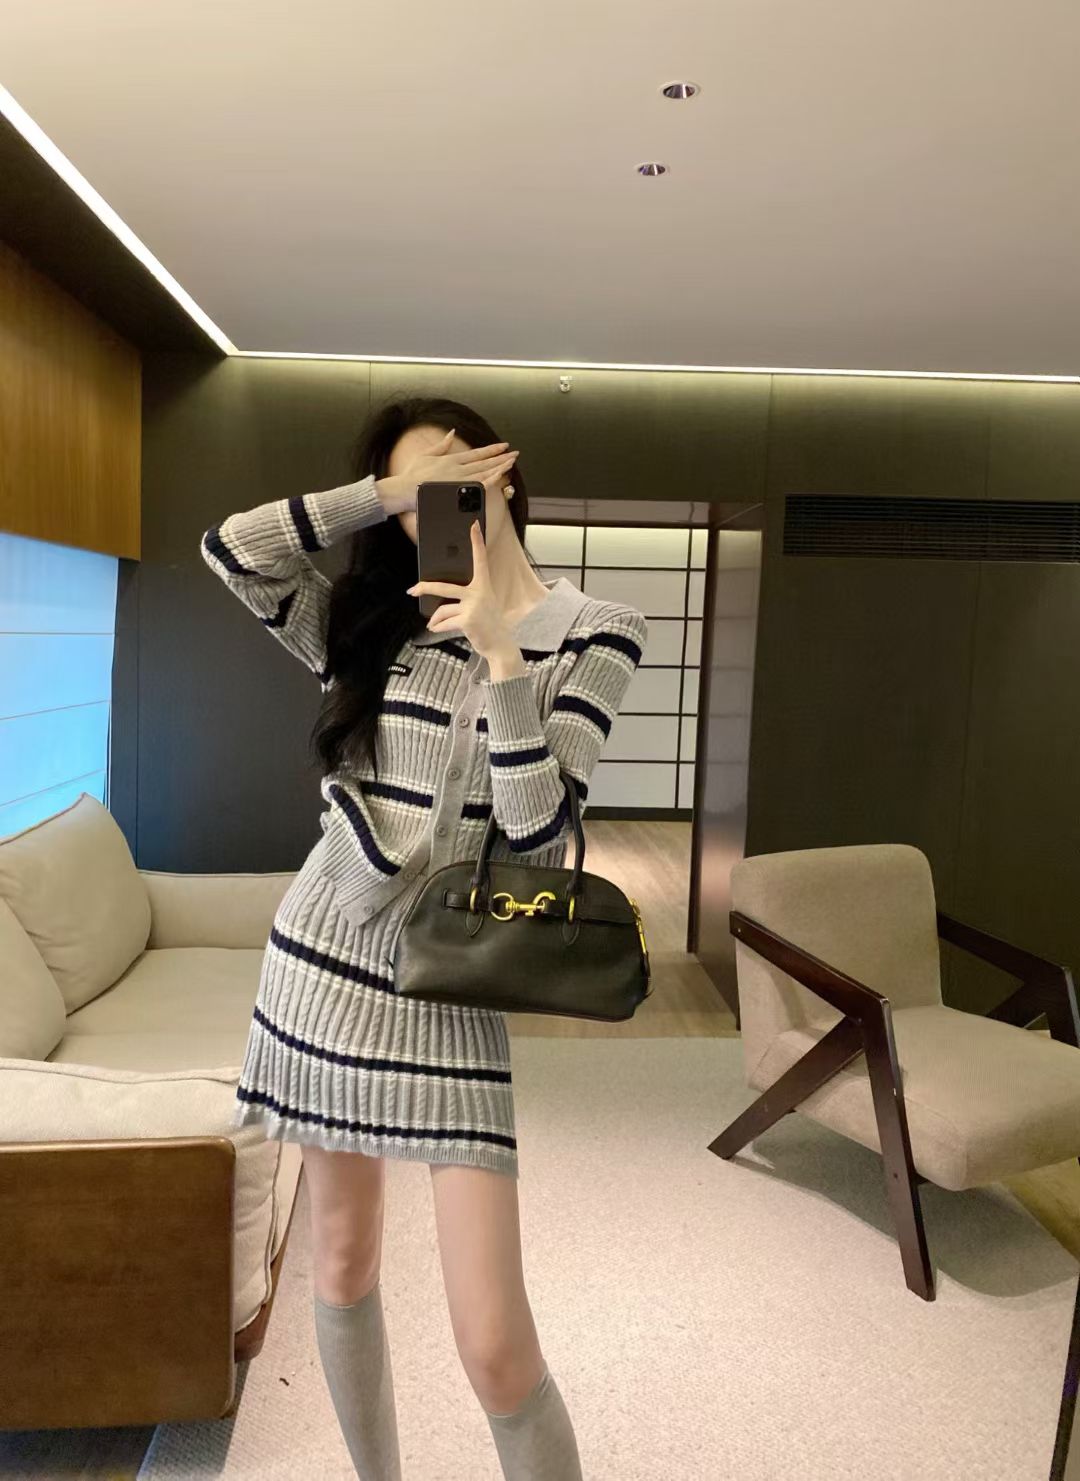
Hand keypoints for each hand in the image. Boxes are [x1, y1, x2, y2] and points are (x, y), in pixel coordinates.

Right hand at [375, 429, 518, 513]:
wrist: (403, 490)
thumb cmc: (411, 475)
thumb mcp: (426, 455)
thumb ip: (441, 445)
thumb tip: (451, 432)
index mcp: (451, 459)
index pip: (477, 454)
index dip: (491, 450)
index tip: (503, 446)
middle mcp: (457, 468)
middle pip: (484, 462)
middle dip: (501, 458)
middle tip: (514, 454)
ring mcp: (458, 479)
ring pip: (484, 472)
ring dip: (499, 467)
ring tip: (511, 462)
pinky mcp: (456, 490)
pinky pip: (478, 485)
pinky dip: (490, 480)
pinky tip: (500, 477)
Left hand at [407, 519, 519, 660]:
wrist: (498, 643)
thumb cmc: (487, 623)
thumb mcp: (480, 605)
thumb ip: (463, 598)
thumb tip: (436, 602)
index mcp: (483, 585)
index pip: (480, 559)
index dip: (476, 541)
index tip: (473, 525)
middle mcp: (479, 593)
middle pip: (444, 587)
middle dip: (425, 588)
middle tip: (412, 589)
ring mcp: (473, 606)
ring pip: (443, 610)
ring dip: (436, 620)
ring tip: (434, 624)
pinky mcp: (467, 620)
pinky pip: (444, 622)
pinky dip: (438, 628)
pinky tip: (436, 630)